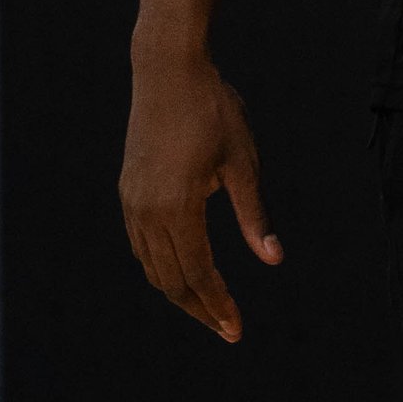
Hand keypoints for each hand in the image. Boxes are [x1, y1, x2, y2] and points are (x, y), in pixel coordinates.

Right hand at [119, 47, 282, 342]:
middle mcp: (147, 211)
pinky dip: (162, 267)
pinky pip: (141, 245)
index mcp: (178, 207)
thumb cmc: (214, 111)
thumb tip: (273, 260)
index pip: (198, 273)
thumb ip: (254, 215)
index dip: (218, 305)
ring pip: (152, 267)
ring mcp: (132, 202)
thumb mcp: (243, 163)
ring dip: (179, 292)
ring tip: (209, 309)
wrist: (167, 71)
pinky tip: (183, 272)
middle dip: (200, 309)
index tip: (236, 330)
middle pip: (171, 280)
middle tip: (228, 330)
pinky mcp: (128, 191)